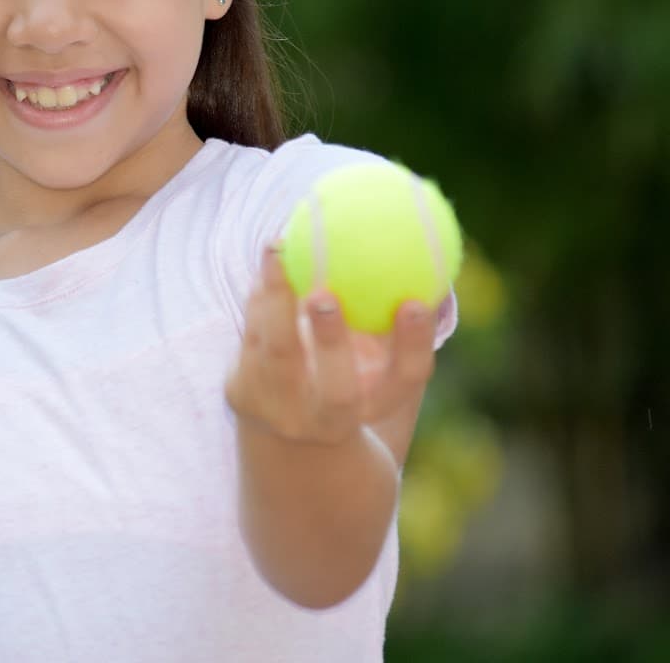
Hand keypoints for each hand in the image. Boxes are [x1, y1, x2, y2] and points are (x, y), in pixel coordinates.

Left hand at [223, 250, 437, 445]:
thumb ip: (397, 312)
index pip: (406, 381)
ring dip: (276, 298)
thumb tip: (429, 249)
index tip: (416, 302)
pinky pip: (251, 337)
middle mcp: (331, 421)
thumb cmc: (346, 367)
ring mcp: (282, 412)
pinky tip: (270, 258)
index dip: (414, 345)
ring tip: (278, 247)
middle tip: (326, 293)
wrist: (285, 420)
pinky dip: (260, 296)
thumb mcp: (376, 352)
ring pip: (277, 355)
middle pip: (338, 391)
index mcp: (376, 405)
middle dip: (332, 344)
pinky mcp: (240, 393)